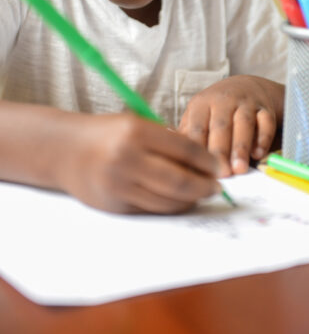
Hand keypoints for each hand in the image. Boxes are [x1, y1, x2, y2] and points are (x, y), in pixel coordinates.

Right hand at [61, 113, 220, 213]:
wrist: (66, 150)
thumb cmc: (107, 134)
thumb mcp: (136, 124)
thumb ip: (167, 140)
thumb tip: (204, 160)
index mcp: (136, 132)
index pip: (184, 149)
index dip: (207, 160)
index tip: (218, 167)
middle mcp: (127, 159)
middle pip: (179, 180)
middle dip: (204, 186)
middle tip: (215, 187)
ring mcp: (120, 185)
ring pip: (167, 200)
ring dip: (190, 200)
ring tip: (201, 194)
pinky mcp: (115, 205)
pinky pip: (152, 209)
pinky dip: (170, 206)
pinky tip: (179, 200)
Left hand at [178, 75, 283, 176]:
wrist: (246, 87)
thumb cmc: (215, 110)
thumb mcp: (197, 116)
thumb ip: (188, 136)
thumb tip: (174, 161)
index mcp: (201, 104)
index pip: (198, 127)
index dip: (198, 148)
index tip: (198, 170)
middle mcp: (223, 100)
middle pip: (221, 126)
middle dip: (221, 151)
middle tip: (221, 174)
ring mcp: (246, 103)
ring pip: (244, 123)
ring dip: (241, 147)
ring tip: (239, 169)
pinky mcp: (265, 108)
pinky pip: (266, 122)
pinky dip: (263, 138)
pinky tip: (259, 155)